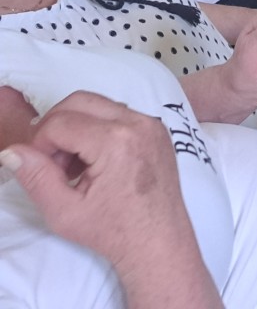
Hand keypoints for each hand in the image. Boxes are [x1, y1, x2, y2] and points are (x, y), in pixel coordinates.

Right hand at [0, 91, 195, 266]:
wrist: (158, 239)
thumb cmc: (113, 230)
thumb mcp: (64, 211)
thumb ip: (35, 177)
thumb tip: (11, 152)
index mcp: (116, 142)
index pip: (61, 122)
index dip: (39, 143)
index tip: (38, 167)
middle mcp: (138, 123)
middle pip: (80, 101)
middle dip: (55, 126)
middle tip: (50, 160)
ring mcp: (151, 123)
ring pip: (100, 104)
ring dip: (77, 127)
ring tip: (72, 166)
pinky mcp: (156, 128)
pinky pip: (119, 114)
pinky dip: (98, 129)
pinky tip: (93, 162)